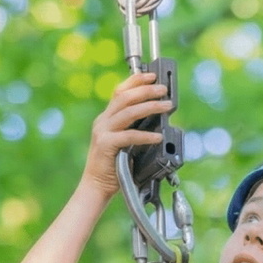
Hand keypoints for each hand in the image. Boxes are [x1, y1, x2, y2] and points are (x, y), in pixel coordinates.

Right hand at [81, 72, 171, 199]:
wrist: (96, 186)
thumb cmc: (114, 167)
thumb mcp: (126, 143)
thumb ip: (135, 130)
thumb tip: (158, 120)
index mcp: (107, 119)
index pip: (120, 92)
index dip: (135, 81)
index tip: (152, 75)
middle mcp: (103, 121)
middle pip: (124, 97)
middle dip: (146, 90)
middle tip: (163, 88)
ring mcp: (103, 132)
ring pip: (128, 112)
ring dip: (150, 106)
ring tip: (166, 106)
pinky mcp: (105, 145)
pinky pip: (129, 136)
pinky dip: (145, 135)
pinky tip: (157, 136)